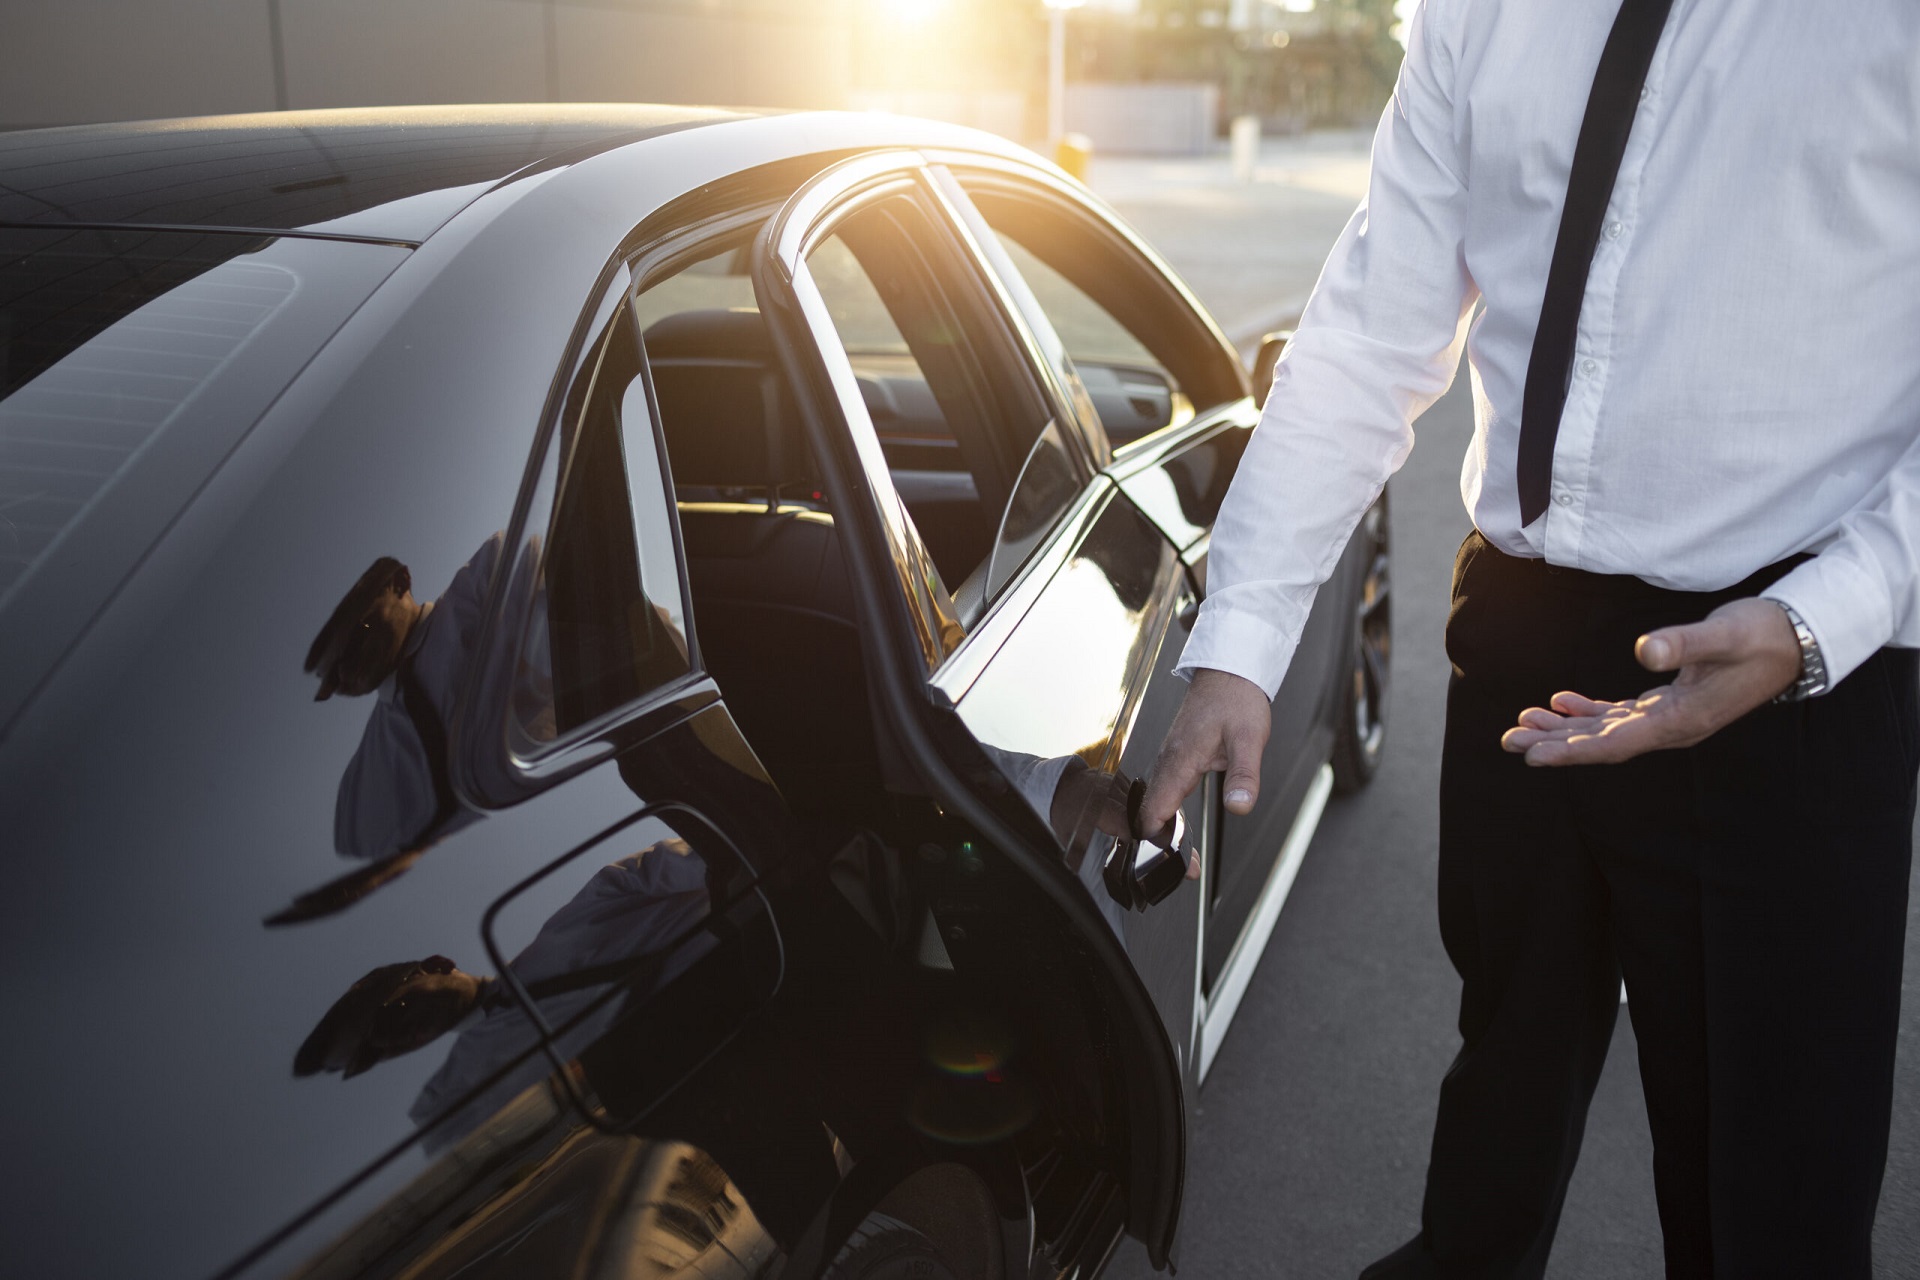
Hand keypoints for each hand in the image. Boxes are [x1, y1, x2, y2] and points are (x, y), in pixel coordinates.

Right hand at [1142, 667, 1271, 876]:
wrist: (1229, 670)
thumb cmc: (1236, 699)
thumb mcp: (1248, 739)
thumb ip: (1243, 776)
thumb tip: (1239, 807)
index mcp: (1180, 760)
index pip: (1155, 811)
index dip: (1161, 843)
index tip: (1176, 864)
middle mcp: (1168, 761)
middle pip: (1150, 811)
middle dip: (1162, 845)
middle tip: (1186, 870)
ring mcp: (1170, 758)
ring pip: (1155, 802)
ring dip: (1165, 831)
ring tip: (1185, 857)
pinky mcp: (1176, 756)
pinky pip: (1163, 790)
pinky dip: (1167, 813)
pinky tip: (1179, 825)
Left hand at [1500, 597, 1800, 765]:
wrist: (1795, 640)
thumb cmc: (1760, 635)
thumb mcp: (1723, 634)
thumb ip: (1684, 643)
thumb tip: (1645, 651)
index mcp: (1681, 720)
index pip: (1614, 743)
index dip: (1570, 751)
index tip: (1531, 756)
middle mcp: (1672, 727)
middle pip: (1602, 743)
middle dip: (1554, 742)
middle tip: (1508, 738)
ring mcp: (1670, 718)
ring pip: (1606, 731)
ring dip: (1564, 728)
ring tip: (1523, 721)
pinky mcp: (1670, 703)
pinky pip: (1621, 716)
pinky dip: (1589, 712)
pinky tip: (1560, 704)